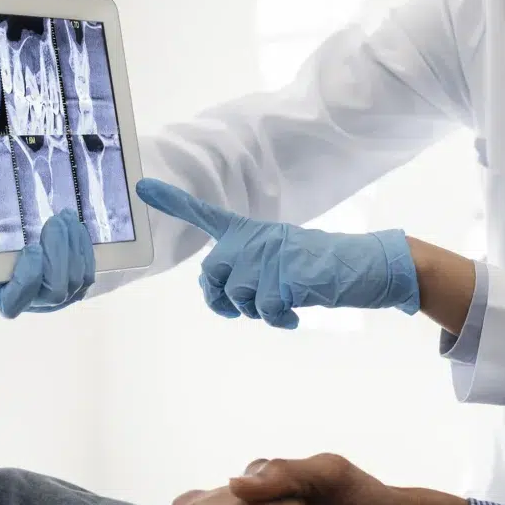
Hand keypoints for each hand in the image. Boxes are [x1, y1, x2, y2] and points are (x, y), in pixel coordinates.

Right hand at [0, 210, 95, 317]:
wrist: (20, 260)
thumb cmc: (1, 257)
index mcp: (6, 302)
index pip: (14, 303)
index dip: (28, 276)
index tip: (31, 247)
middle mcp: (36, 306)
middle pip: (55, 291)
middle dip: (59, 253)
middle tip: (55, 222)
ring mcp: (61, 301)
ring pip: (77, 280)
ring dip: (74, 244)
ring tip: (66, 217)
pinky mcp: (79, 289)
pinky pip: (88, 272)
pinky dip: (84, 248)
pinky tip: (76, 227)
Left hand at [135, 179, 418, 327]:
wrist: (362, 266)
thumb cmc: (320, 267)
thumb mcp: (280, 259)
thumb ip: (248, 269)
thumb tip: (221, 297)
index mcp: (252, 231)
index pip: (205, 214)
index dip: (172, 200)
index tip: (142, 185)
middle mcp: (254, 239)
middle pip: (212, 275)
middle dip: (222, 299)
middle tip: (240, 310)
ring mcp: (267, 256)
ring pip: (238, 297)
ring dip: (257, 312)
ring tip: (283, 305)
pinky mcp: (283, 275)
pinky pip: (264, 311)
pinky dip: (278, 320)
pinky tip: (294, 315)